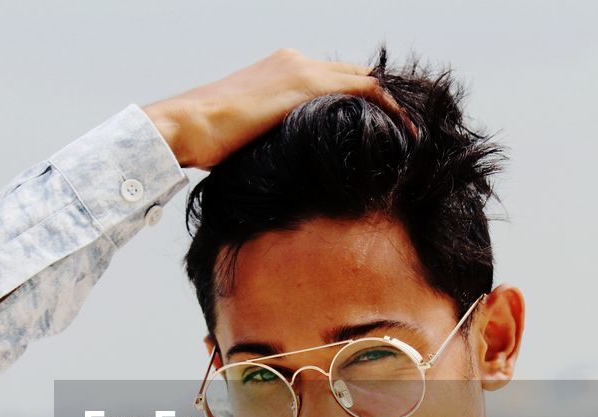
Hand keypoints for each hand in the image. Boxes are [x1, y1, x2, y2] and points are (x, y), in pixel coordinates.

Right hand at [141, 48, 410, 169]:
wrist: (183, 126)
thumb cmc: (203, 145)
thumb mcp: (246, 142)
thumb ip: (272, 143)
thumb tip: (286, 174)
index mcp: (279, 71)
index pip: (332, 82)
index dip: (360, 104)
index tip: (381, 131)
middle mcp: (294, 62)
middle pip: (355, 76)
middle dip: (384, 101)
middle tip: (408, 131)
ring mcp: (301, 69)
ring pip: (365, 79)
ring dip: (393, 104)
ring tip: (415, 133)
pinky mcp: (305, 84)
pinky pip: (366, 88)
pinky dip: (390, 107)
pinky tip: (407, 131)